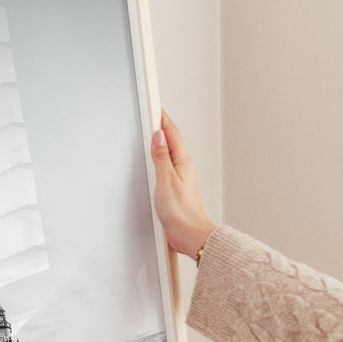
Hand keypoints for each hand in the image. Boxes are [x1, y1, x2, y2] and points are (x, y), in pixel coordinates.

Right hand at [151, 111, 216, 258]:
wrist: (189, 234)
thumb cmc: (181, 212)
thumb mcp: (166, 180)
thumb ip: (161, 157)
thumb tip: (158, 137)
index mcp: (183, 162)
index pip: (171, 133)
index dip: (162, 119)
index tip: (155, 106)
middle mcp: (183, 167)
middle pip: (171, 141)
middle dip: (161, 127)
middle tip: (152, 114)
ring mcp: (180, 178)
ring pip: (169, 153)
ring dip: (160, 142)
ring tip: (152, 132)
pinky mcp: (176, 188)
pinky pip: (166, 166)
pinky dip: (159, 158)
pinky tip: (155, 161)